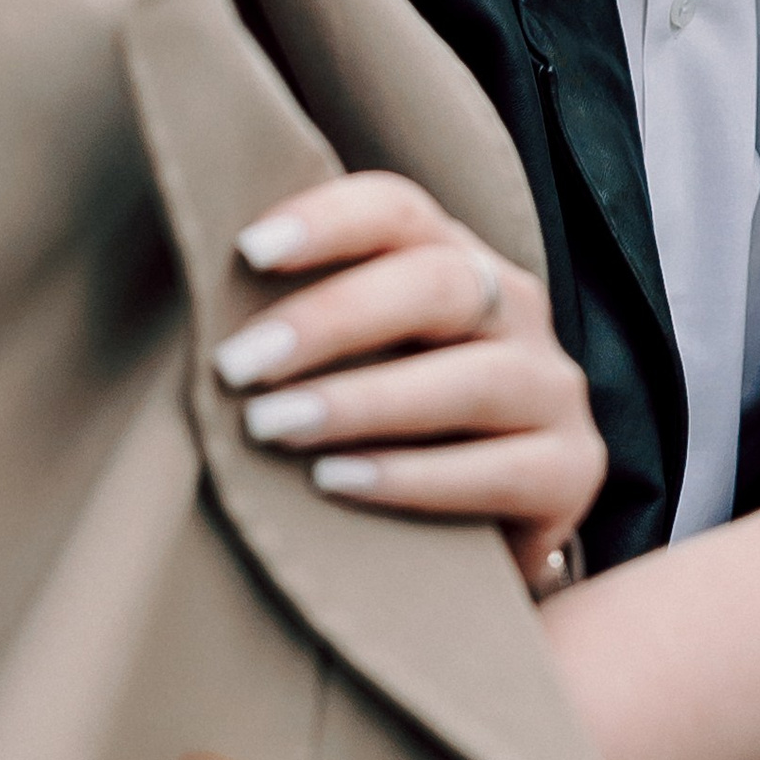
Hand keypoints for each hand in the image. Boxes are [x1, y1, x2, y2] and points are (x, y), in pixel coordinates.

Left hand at [215, 172, 603, 590]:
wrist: (471, 548)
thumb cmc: (379, 438)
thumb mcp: (346, 368)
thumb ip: (296, 331)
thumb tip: (184, 303)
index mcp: (456, 261)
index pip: (402, 210)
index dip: (330, 219)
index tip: (249, 250)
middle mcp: (516, 310)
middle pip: (440, 284)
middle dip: (333, 319)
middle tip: (237, 365)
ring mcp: (554, 390)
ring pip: (476, 376)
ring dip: (365, 400)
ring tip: (273, 428)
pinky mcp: (574, 471)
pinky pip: (500, 468)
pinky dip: (412, 477)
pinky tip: (336, 483)